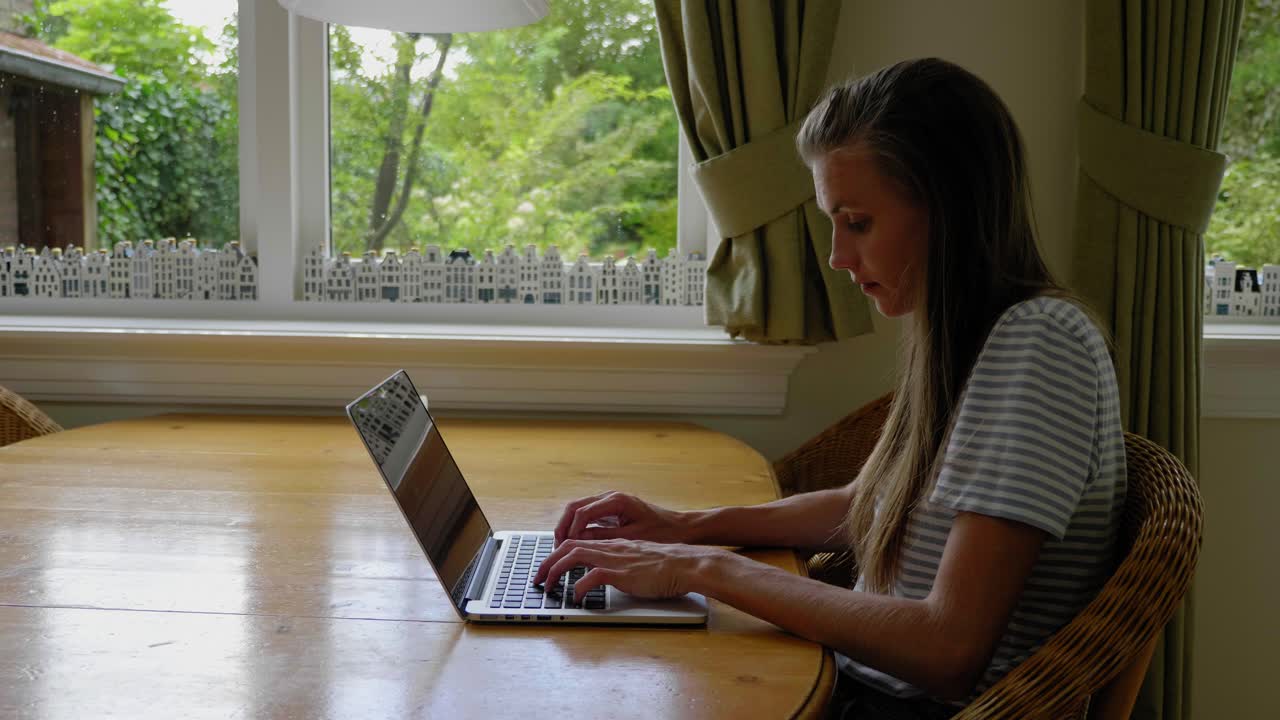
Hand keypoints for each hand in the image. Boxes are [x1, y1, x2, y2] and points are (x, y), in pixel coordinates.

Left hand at [532, 538, 722, 602]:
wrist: (685, 564)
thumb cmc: (667, 566)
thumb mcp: (638, 559)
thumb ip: (621, 562)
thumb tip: (608, 573)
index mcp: (613, 544)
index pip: (578, 541)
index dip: (559, 553)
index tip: (549, 566)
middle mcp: (610, 547)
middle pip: (568, 545)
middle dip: (547, 561)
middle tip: (537, 578)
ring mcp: (614, 558)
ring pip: (573, 556)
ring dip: (555, 571)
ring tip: (547, 587)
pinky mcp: (621, 573)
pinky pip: (590, 577)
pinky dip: (578, 587)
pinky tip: (575, 598)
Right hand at [552, 491, 690, 544]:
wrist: (682, 528)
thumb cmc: (662, 533)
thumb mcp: (632, 538)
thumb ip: (605, 538)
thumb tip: (580, 543)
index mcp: (616, 501)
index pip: (582, 513)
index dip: (571, 532)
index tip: (566, 548)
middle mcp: (611, 497)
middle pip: (574, 507)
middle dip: (562, 527)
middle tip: (556, 547)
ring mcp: (610, 502)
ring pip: (578, 509)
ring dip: (567, 526)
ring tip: (560, 546)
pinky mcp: (612, 510)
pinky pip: (587, 515)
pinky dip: (577, 526)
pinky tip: (574, 542)